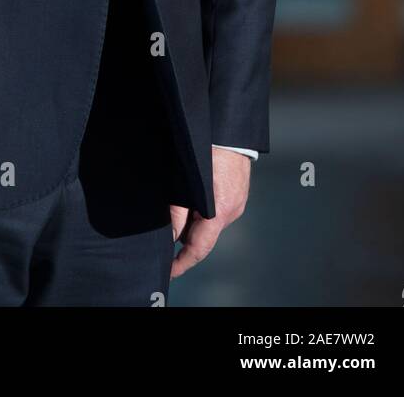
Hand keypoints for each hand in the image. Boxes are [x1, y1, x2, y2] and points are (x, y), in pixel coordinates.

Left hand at [169, 146, 250, 279]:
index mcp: (219, 212)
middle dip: (185, 238)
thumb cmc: (206, 151)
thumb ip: (177, 212)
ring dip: (195, 222)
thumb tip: (170, 236)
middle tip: (165, 236)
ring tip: (179, 209)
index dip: (183, 263)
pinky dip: (204, 212)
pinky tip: (194, 199)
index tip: (170, 272)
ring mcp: (237, 204)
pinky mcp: (238, 196)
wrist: (230, 132)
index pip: (199, 248)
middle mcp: (231, 212)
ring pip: (210, 224)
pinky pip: (218, 211)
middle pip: (204, 236)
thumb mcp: (185, 183)